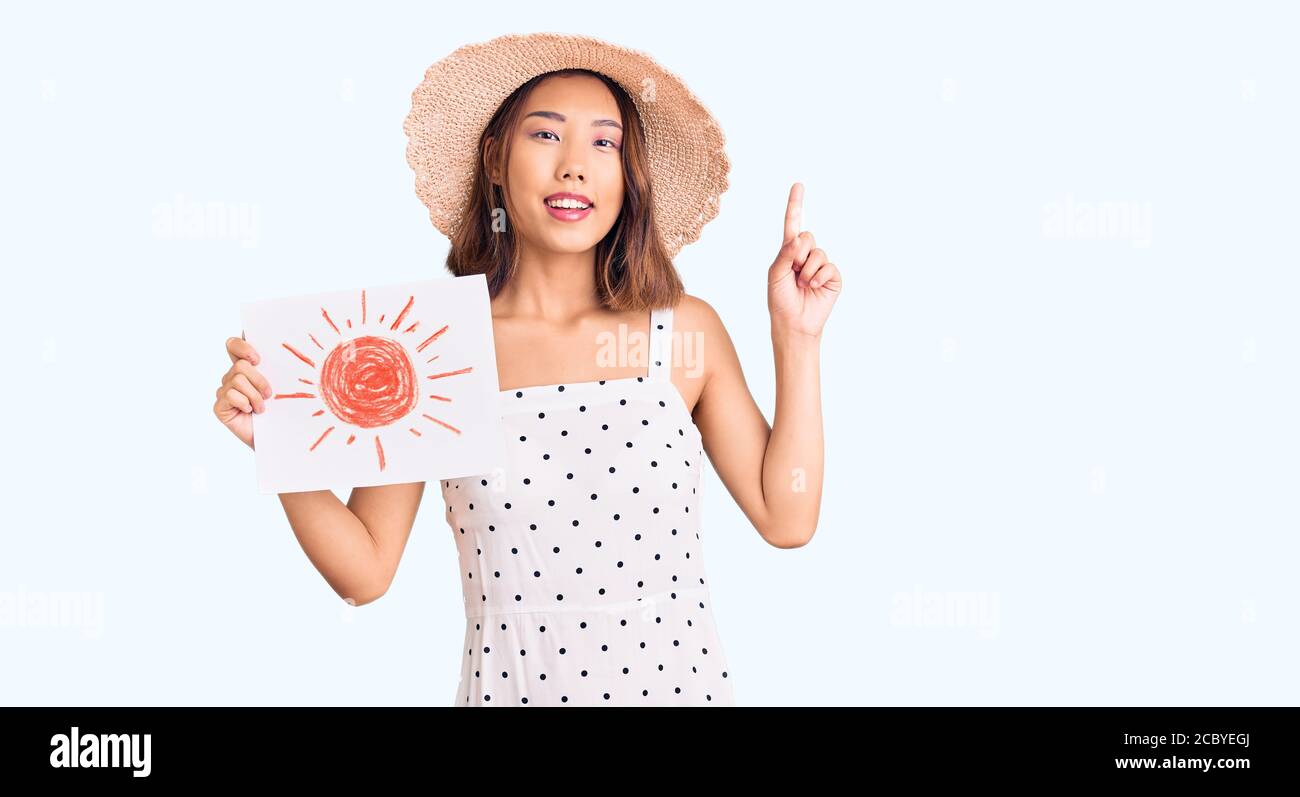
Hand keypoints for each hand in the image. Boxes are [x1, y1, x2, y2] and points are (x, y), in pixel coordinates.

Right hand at [213, 333, 272, 449]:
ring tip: (261, 408)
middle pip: (240, 365)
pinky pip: (230, 395)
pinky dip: (245, 404)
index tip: (258, 359)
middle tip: (269, 394)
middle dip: (259, 380)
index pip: (233, 345)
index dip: (242, 346)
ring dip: (255, 396)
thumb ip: (273, 367)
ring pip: (237, 380)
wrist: (276, 436)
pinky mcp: (219, 406)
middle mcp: (231, 377)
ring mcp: (223, 391)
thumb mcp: (280, 385)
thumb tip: (276, 348)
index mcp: (245, 368)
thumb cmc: (279, 410)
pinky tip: (250, 412)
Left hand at [767, 182, 841, 337]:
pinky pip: (828, 267)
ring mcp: (820, 265)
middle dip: (799, 253)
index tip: (798, 185)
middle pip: (808, 236)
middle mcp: (806, 255)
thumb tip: (799, 238)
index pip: (793, 224)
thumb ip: (785, 254)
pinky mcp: (832, 277)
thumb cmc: (780, 300)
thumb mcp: (775, 275)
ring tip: (802, 285)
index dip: (796, 204)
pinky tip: (812, 288)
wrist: (794, 323)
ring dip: (807, 271)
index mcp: (788, 252)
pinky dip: (818, 277)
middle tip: (794, 272)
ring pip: (818, 253)